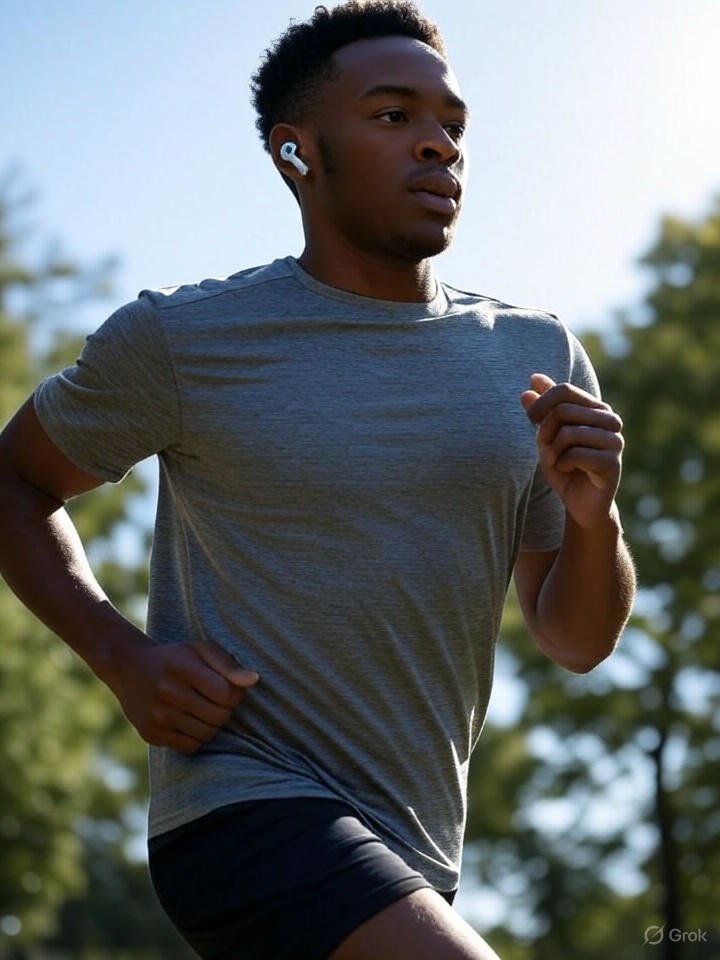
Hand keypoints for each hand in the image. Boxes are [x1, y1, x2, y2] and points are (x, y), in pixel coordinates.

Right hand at [109, 636, 258, 753]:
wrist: (128, 668)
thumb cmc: (175, 658)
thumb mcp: (200, 650)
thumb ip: (229, 665)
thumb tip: (254, 681)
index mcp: (184, 668)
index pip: (226, 694)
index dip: (234, 694)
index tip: (226, 688)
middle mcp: (168, 693)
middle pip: (219, 717)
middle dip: (224, 710)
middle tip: (215, 700)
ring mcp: (158, 716)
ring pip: (207, 734)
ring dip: (212, 725)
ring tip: (203, 710)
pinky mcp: (151, 734)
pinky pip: (190, 747)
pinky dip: (197, 737)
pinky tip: (190, 722)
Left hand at [520, 373, 623, 528]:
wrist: (580, 503)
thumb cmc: (564, 466)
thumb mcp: (547, 435)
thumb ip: (542, 408)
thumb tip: (533, 378)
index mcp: (596, 408)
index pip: (564, 390)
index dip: (540, 403)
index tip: (530, 419)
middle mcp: (610, 420)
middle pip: (563, 410)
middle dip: (544, 431)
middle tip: (543, 448)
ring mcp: (615, 441)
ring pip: (569, 433)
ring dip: (552, 451)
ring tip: (556, 461)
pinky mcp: (613, 463)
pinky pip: (576, 454)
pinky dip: (562, 463)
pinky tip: (567, 470)